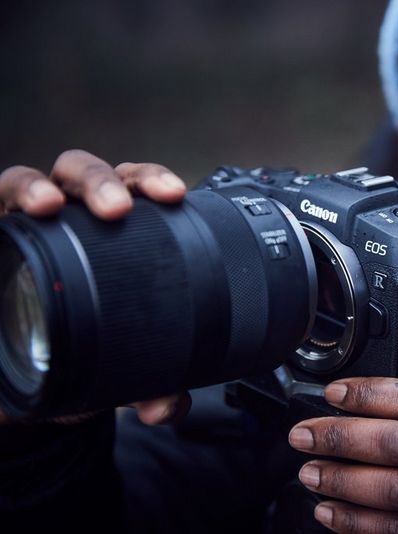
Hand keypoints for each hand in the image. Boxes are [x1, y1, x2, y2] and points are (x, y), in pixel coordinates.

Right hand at [0, 149, 188, 425]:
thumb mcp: (113, 369)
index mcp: (111, 230)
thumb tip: (166, 407)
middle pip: (85, 173)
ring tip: (46, 206)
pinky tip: (2, 217)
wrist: (21, 368)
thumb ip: (146, 384)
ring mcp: (18, 224)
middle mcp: (65, 217)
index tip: (174, 196)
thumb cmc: (77, 345)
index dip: (153, 180)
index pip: (134, 187)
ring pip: (25, 180)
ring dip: (35, 187)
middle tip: (117, 208)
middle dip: (103, 181)